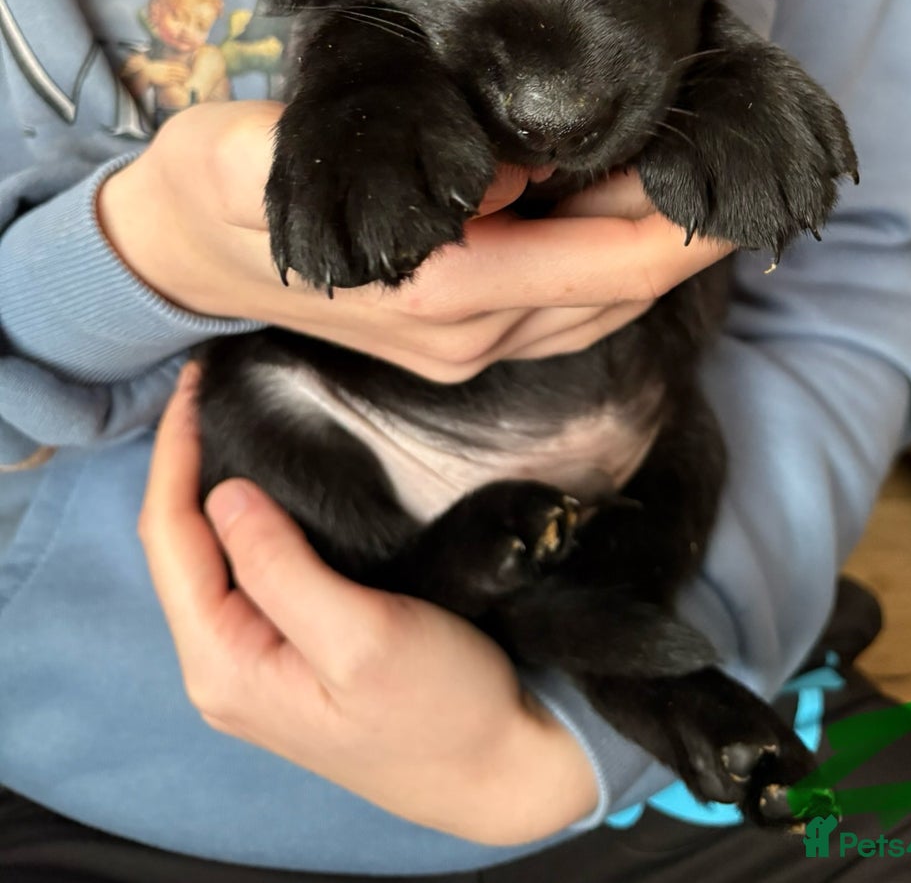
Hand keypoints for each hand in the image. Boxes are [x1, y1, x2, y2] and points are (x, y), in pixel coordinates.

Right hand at [99, 100, 732, 382]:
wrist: (178, 255)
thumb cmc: (214, 192)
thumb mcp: (258, 156)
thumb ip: (365, 166)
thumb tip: (502, 175)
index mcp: (435, 292)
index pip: (601, 268)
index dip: (682, 228)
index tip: (740, 173)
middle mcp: (466, 334)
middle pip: (621, 290)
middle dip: (691, 232)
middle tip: (746, 157)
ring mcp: (467, 348)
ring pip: (602, 305)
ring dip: (660, 249)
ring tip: (706, 173)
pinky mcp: (461, 341)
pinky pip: (567, 309)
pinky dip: (615, 265)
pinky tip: (632, 208)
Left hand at [138, 369, 597, 844]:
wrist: (500, 768)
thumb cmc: (440, 710)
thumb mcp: (361, 638)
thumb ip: (282, 569)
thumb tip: (224, 493)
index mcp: (226, 664)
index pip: (169, 540)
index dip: (174, 455)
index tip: (194, 383)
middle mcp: (225, 666)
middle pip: (178, 548)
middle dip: (184, 464)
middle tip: (209, 387)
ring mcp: (258, 662)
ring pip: (210, 558)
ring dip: (211, 487)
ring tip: (228, 416)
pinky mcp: (293, 652)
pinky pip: (248, 571)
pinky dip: (248, 517)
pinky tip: (269, 481)